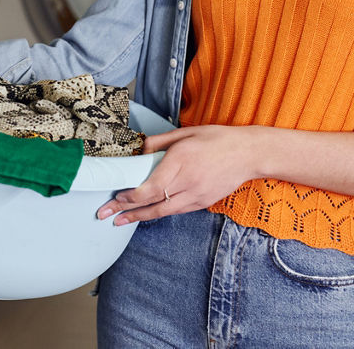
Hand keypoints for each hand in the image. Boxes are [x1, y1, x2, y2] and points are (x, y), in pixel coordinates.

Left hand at [96, 125, 261, 224]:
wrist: (248, 154)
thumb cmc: (216, 139)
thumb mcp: (185, 132)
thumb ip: (159, 142)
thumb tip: (138, 150)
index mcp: (181, 161)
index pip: (151, 187)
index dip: (131, 196)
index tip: (116, 197)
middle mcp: (187, 182)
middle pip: (152, 203)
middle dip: (126, 211)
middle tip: (105, 215)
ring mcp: (196, 195)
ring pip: (163, 211)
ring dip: (139, 217)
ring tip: (120, 221)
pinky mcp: (203, 203)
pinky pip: (176, 210)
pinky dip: (158, 212)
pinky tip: (145, 214)